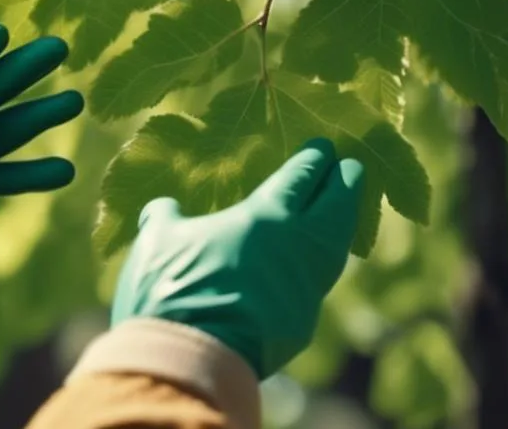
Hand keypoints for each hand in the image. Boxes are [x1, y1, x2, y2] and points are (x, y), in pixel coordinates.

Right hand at [110, 138, 364, 378]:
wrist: (191, 358)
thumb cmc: (173, 288)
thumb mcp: (157, 241)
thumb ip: (166, 218)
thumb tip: (162, 209)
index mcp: (265, 214)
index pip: (301, 176)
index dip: (314, 159)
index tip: (323, 149)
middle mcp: (297, 246)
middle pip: (336, 206)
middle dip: (346, 184)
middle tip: (351, 169)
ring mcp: (306, 287)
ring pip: (335, 247)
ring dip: (340, 226)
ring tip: (338, 215)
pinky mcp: (303, 322)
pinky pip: (317, 284)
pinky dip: (320, 267)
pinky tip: (313, 265)